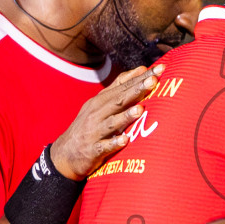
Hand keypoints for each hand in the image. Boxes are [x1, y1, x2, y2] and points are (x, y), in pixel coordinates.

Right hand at [51, 65, 162, 179]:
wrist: (65, 154)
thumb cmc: (90, 126)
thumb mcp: (100, 104)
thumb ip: (120, 88)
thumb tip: (142, 70)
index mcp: (101, 101)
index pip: (123, 85)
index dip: (140, 77)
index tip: (159, 69)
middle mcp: (97, 113)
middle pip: (119, 100)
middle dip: (136, 90)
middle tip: (153, 81)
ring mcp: (94, 132)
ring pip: (112, 122)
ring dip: (126, 116)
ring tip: (140, 110)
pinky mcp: (93, 150)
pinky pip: (104, 146)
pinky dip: (114, 143)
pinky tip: (125, 140)